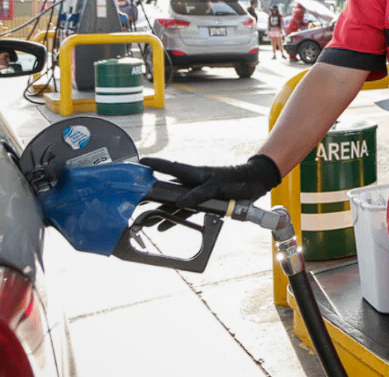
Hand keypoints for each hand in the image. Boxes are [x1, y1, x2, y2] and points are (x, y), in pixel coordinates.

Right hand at [140, 154, 281, 208]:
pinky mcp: (204, 202)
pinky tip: (164, 226)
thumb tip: (181, 202)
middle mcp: (192, 182)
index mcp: (194, 174)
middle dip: (151, 195)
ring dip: (161, 211)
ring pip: (174, 203)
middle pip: (167, 188)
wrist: (254, 184)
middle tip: (135, 201)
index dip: (154, 164)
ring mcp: (197, 192)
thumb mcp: (218, 187)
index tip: (139, 161)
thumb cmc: (237, 180)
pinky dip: (175, 218)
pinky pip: (185, 211)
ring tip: (146, 220)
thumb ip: (199, 194)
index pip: (169, 167)